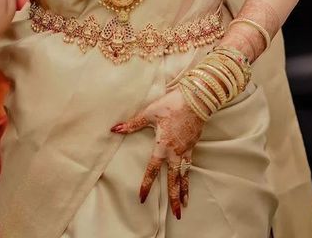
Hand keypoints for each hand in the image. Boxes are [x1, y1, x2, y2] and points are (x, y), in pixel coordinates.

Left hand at [111, 88, 203, 218]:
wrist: (196, 98)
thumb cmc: (172, 104)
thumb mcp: (150, 113)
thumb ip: (133, 123)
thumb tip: (115, 128)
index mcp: (163, 146)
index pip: (152, 169)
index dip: (146, 184)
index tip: (142, 198)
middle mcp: (175, 152)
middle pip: (174, 179)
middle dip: (174, 198)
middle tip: (176, 214)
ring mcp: (186, 149)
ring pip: (184, 175)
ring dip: (184, 190)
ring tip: (184, 205)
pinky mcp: (192, 144)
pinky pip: (190, 164)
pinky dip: (189, 175)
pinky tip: (188, 178)